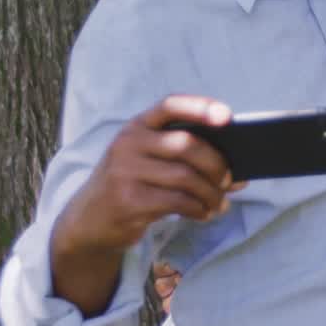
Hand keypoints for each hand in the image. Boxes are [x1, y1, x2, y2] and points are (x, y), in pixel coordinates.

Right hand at [50, 95, 246, 315]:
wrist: (87, 219)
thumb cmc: (131, 184)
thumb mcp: (149, 162)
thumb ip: (188, 161)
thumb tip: (238, 177)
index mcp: (137, 126)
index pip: (170, 106)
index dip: (200, 107)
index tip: (227, 116)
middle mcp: (128, 143)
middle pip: (186, 144)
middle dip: (216, 164)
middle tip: (229, 180)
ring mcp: (125, 171)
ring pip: (185, 177)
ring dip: (211, 193)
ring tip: (219, 203)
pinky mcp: (128, 201)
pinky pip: (177, 201)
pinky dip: (198, 209)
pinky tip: (203, 213)